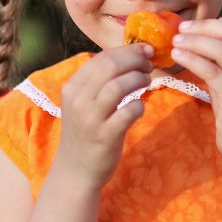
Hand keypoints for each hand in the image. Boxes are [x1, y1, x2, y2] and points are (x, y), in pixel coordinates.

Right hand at [55, 43, 153, 188]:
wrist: (75, 171)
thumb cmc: (85, 133)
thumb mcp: (83, 103)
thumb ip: (100, 82)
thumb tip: (130, 57)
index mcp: (73, 87)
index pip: (102, 57)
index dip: (128, 50)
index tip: (145, 51)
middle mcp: (78, 100)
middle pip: (111, 66)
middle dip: (135, 60)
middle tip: (149, 65)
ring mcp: (91, 118)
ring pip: (119, 85)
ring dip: (139, 79)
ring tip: (147, 82)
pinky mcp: (105, 136)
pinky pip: (128, 111)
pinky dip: (139, 105)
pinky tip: (139, 107)